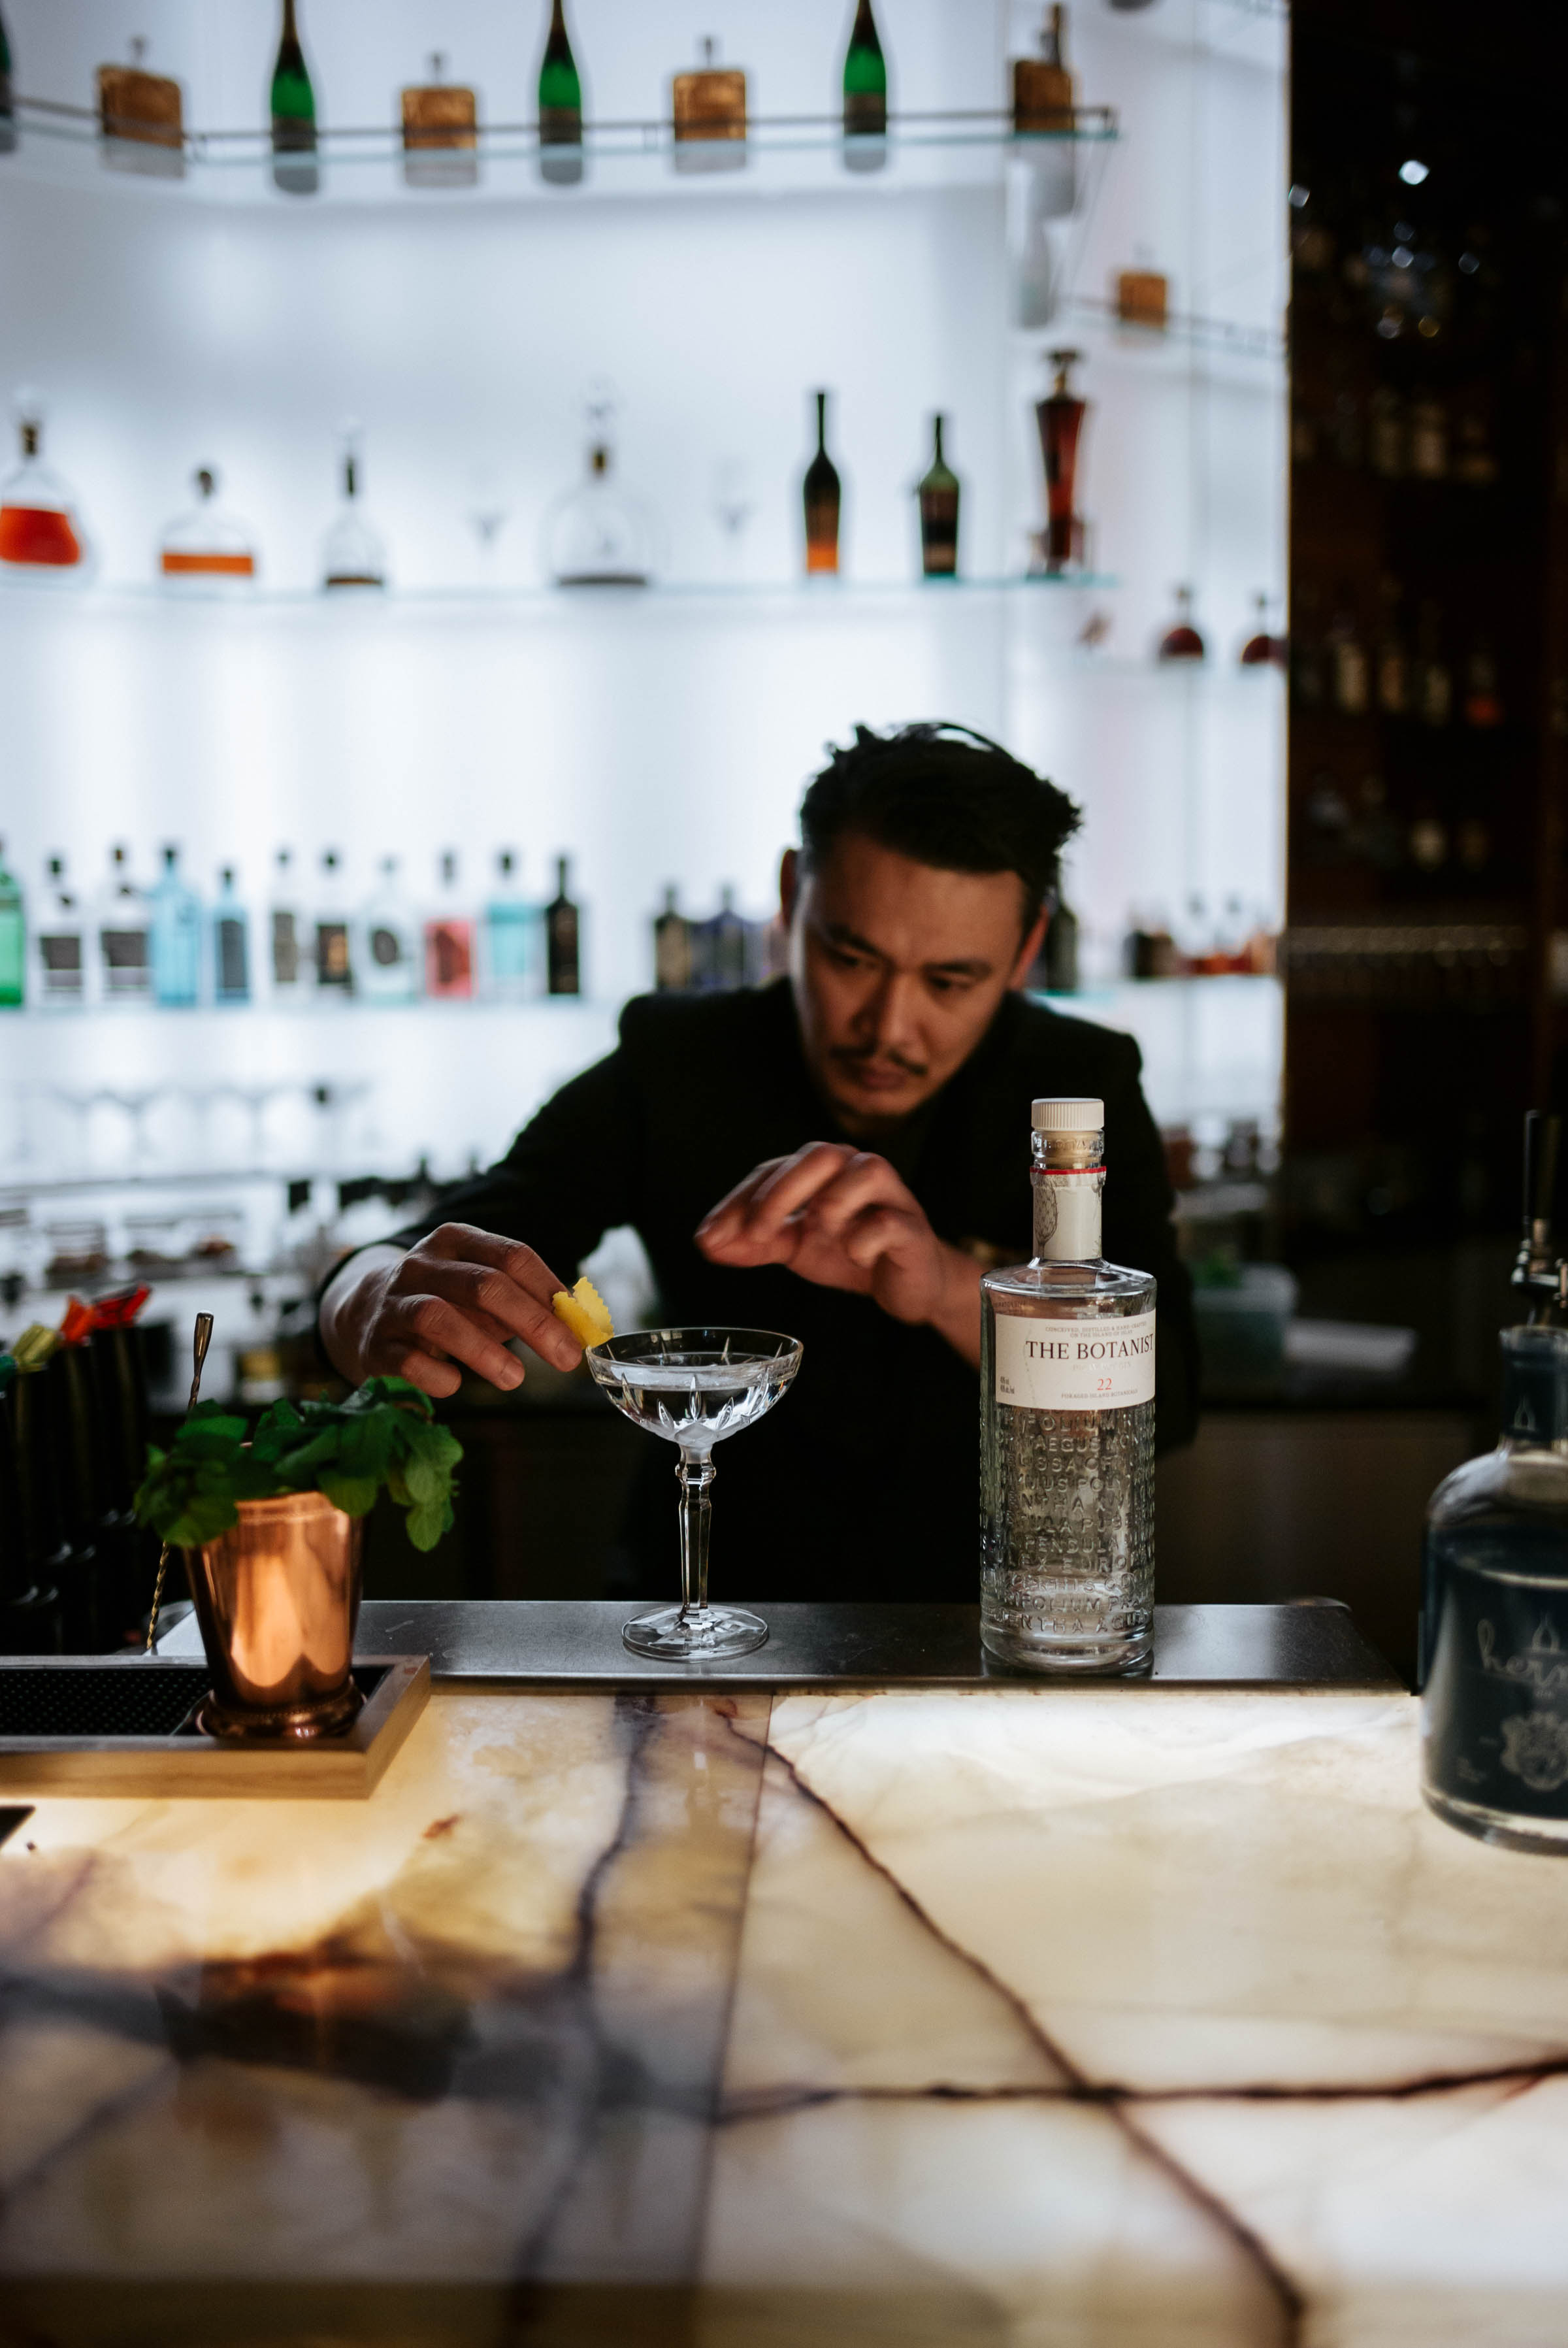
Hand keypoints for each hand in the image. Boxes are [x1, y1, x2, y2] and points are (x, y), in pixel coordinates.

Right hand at [319, 1224, 583, 1398]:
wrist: (364, 1312)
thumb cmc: (445, 1302)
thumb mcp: (483, 1292)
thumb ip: (527, 1303)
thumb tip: (579, 1327)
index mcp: (456, 1241)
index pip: (511, 1255)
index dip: (550, 1290)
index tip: (579, 1326)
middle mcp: (421, 1265)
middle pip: (483, 1285)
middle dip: (532, 1322)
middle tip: (565, 1358)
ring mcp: (394, 1303)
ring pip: (439, 1318)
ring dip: (484, 1352)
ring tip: (515, 1378)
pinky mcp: (376, 1344)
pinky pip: (409, 1361)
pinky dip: (438, 1376)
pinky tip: (456, 1384)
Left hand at [695, 1144, 979, 1360]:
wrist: (909, 1284)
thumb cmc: (852, 1250)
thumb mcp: (795, 1246)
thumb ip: (753, 1243)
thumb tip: (706, 1242)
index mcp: (822, 1169)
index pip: (772, 1170)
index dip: (738, 1201)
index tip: (709, 1236)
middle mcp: (856, 1169)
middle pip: (818, 1155)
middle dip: (780, 1193)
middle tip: (756, 1234)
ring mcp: (890, 1196)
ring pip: (864, 1171)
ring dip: (830, 1203)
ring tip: (816, 1235)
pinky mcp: (911, 1228)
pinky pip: (888, 1221)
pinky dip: (864, 1238)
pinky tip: (853, 1254)